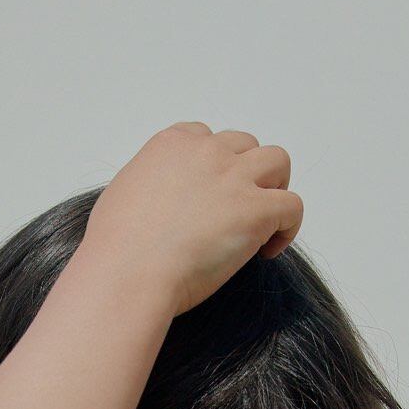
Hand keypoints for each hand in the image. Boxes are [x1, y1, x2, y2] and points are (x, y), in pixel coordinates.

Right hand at [83, 121, 303, 318]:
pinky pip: (292, 206)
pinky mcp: (256, 210)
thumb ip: (148, 189)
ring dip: (275, 187)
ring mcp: (235, 178)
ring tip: (263, 221)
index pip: (205, 136)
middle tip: (239, 209)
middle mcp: (207, 152)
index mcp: (171, 145)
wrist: (128, 272)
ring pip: (278, 162)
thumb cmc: (115, 248)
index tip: (208, 195)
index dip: (213, 165)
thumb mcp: (122, 197)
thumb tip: (156, 208)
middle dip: (246, 173)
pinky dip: (288, 227)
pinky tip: (268, 251)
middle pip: (245, 145)